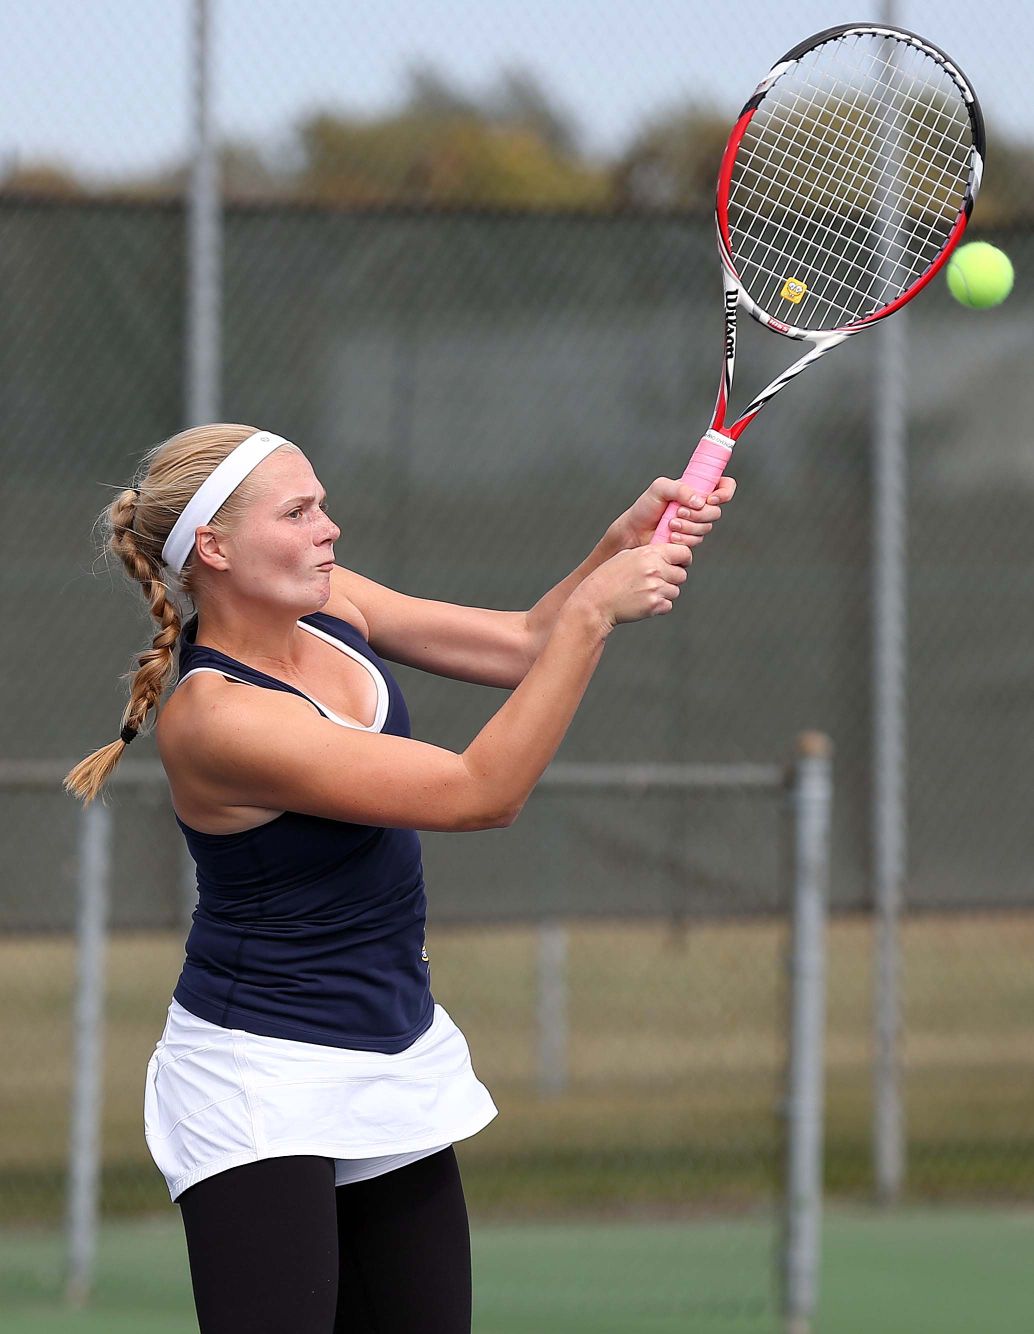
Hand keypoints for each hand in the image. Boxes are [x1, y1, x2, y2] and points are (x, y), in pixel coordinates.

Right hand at [572, 542, 692, 630]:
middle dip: (672, 578)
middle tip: (656, 581)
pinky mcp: (654, 605)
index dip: (683, 559)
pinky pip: (668, 605)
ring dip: (664, 593)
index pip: (684, 553)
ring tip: (644, 592)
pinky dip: (659, 606)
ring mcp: (656, 588)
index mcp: (650, 554)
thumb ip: (649, 554)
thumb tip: (668, 555)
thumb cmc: (608, 578)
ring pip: (675, 591)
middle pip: (682, 575)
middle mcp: (655, 570)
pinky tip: (642, 601)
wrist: (596, 601)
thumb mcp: (626, 556)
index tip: (678, 563)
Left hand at [605, 474, 736, 552]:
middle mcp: (698, 505)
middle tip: (679, 512)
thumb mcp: (659, 488)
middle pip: (716, 511)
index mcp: (696, 488)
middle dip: (697, 515)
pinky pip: (697, 540)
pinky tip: (670, 536)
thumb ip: (680, 488)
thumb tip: (699, 501)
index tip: (710, 499)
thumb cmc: (644, 508)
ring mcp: (695, 523)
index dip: (724, 492)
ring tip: (670, 524)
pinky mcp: (690, 539)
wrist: (634, 532)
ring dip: (688, 527)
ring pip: (706, 527)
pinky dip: (684, 539)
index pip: (724, 485)